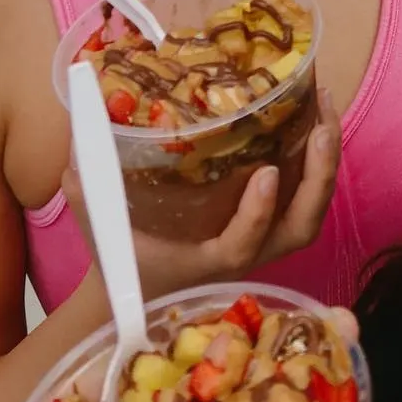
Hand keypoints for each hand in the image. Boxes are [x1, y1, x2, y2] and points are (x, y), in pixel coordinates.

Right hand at [63, 90, 342, 301]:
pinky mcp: (271, 222)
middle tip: (323, 127)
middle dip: (319, 180)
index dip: (257, 215)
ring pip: (311, 212)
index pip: (242, 247)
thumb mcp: (100, 227)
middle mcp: (246, 254)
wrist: (138, 291)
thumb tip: (75, 155)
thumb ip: (88, 194)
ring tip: (326, 111)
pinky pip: (304, 196)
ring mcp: (264, 241)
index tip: (265, 173)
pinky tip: (317, 117)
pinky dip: (316, 161)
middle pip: (300, 228)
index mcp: (208, 262)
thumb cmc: (124, 260)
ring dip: (325, 165)